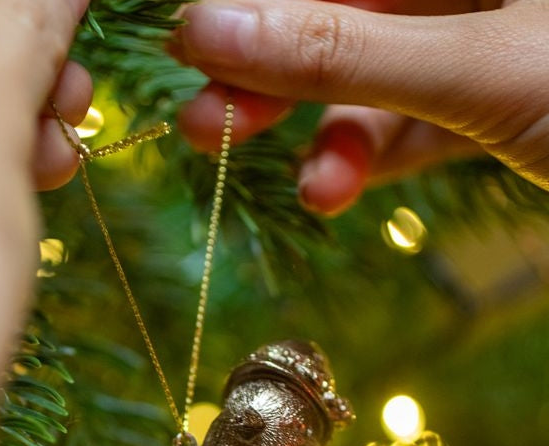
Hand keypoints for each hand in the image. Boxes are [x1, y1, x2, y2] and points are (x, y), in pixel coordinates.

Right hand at [173, 0, 548, 214]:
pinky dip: (372, 163)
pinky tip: (334, 193)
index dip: (252, 3)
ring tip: (307, 190)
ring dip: (327, 140)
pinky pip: (412, 127)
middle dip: (273, 77)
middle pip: (343, 19)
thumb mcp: (477, 65)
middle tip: (203, 124)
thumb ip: (341, 53)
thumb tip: (205, 27)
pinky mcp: (492, 105)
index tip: (186, 46)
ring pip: (374, 83)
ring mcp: (482, 43)